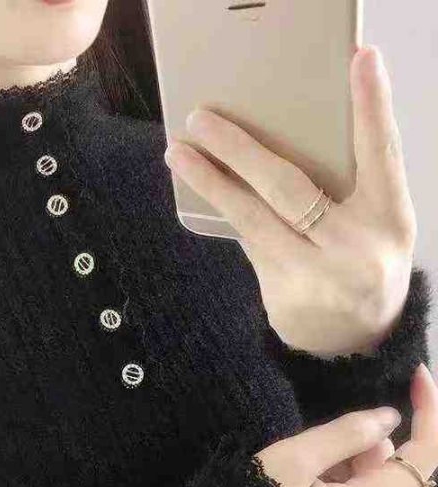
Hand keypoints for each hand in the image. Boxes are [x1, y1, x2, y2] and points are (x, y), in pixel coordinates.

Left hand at [163, 45, 415, 358]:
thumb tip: (278, 150)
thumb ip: (347, 193)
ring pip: (252, 218)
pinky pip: (248, 242)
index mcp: (389, 219)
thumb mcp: (375, 227)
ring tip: (178, 154)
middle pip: (288, 187)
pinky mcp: (282, 294)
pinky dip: (228, 212)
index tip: (362, 61)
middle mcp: (354, 245)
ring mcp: (315, 274)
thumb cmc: (363, 269)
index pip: (382, 153)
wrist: (354, 345)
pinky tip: (202, 189)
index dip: (373, 107)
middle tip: (202, 120)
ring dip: (211, 182)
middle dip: (239, 150)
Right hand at [253, 362, 437, 486]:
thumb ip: (345, 435)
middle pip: (388, 474)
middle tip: (311, 440)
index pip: (423, 455)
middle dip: (362, 447)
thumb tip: (388, 418)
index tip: (416, 375)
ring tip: (293, 473)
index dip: (428, 412)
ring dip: (342, 471)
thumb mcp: (292, 461)